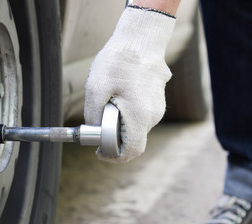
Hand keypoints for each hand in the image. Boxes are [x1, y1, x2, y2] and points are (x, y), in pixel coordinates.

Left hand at [84, 6, 175, 161]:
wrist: (142, 39)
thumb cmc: (119, 60)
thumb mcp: (96, 87)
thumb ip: (93, 115)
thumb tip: (95, 130)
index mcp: (140, 116)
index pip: (132, 151)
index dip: (114, 156)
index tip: (101, 151)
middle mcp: (153, 116)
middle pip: (132, 140)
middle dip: (113, 136)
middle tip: (98, 122)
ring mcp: (157, 108)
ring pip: (136, 127)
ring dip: (120, 122)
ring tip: (108, 101)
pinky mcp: (156, 100)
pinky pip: (140, 114)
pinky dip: (127, 112)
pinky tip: (119, 94)